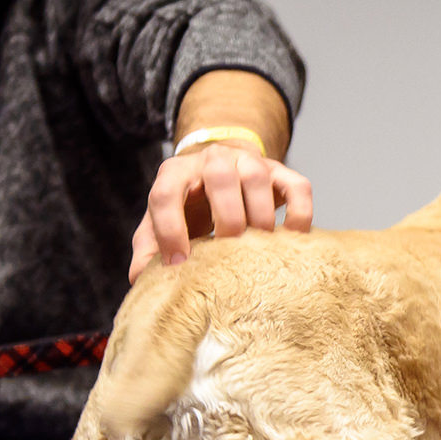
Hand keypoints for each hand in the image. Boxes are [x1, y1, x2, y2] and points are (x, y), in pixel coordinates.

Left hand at [128, 141, 313, 281]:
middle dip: (225, 217)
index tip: (179, 263)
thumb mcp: (162, 222)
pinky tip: (292, 237)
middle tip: (229, 247)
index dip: (169, 230)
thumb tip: (141, 279)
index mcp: (176, 173)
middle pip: (219, 175)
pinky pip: (298, 187)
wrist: (223, 170)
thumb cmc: (191, 206)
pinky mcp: (282, 172)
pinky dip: (299, 214)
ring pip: (257, 177)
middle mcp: (213, 160)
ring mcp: (250, 162)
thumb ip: (150, 248)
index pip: (166, 194)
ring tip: (260, 244)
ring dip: (259, 215)